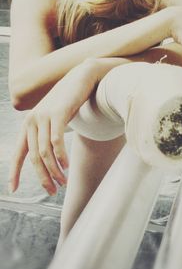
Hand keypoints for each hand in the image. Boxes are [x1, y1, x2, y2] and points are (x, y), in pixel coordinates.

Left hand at [9, 59, 99, 194]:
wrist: (81, 78)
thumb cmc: (68, 100)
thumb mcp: (53, 118)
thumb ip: (46, 133)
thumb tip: (47, 156)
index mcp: (28, 124)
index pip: (18, 153)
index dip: (14, 172)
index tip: (13, 189)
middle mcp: (32, 121)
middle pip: (34, 157)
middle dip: (42, 177)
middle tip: (52, 191)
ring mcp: (44, 116)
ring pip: (44, 152)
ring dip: (53, 170)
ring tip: (62, 182)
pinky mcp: (58, 113)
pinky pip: (56, 141)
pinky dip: (60, 157)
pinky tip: (66, 166)